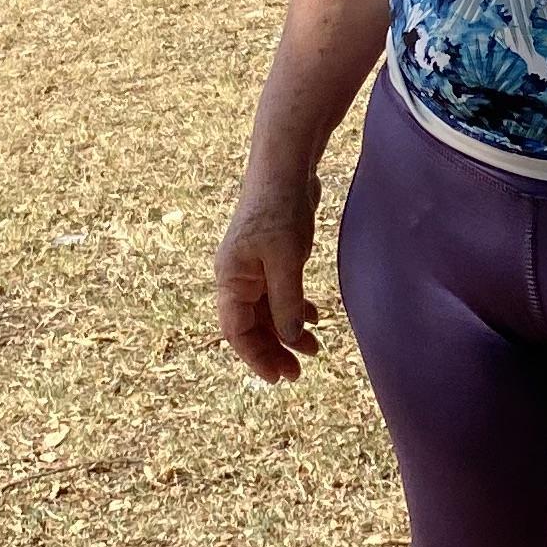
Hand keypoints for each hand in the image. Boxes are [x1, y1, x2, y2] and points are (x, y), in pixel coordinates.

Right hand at [214, 171, 322, 383]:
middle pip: (252, 325)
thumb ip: (286, 302)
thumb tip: (289, 338)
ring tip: (314, 349)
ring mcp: (255, 268)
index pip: (236, 331)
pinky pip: (280, 294)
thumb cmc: (280, 210)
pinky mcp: (273, 258)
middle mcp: (238, 277)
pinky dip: (296, 308)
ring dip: (288, 332)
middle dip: (274, 350)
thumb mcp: (285, 260)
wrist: (286, 168)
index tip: (278, 378)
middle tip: (298, 372)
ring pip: (268, 311)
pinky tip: (316, 318)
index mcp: (231, 279)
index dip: (256, 357)